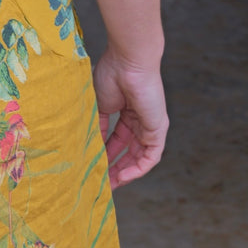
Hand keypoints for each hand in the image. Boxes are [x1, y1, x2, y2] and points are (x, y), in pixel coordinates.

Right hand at [92, 49, 167, 188]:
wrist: (128, 61)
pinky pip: (150, 157)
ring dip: (126, 173)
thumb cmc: (113, 74)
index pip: (118, 141)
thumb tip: (89, 147)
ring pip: (140, 158)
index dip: (106, 156)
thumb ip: (98, 127)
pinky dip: (137, 170)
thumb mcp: (100, 106)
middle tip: (101, 183)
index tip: (93, 168)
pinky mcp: (158, 130)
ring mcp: (151, 126)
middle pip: (129, 152)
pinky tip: (122, 177)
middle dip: (116, 169)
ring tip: (109, 185)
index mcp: (127, 113)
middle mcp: (141, 121)